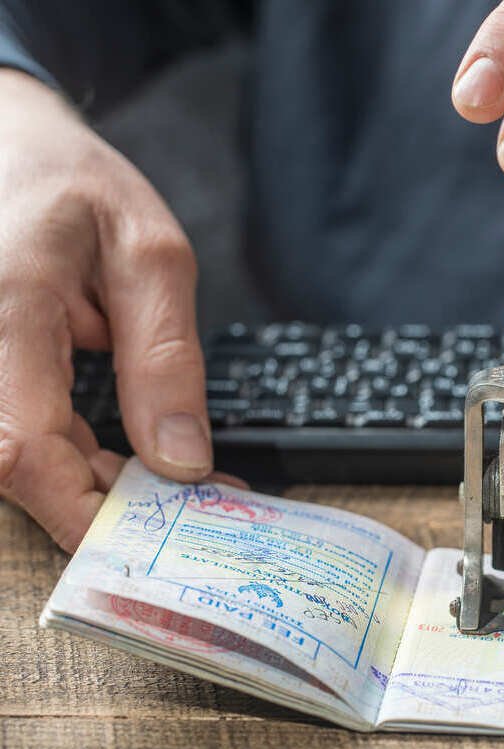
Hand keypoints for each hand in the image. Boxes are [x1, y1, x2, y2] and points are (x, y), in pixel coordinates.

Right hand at [0, 70, 230, 551]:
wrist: (12, 148)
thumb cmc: (80, 188)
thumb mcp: (152, 259)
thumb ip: (165, 358)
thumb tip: (181, 458)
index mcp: (7, 306)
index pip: (23, 445)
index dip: (81, 508)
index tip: (148, 539)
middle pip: (15, 464)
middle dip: (97, 502)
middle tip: (180, 507)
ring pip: (15, 458)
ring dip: (88, 484)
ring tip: (164, 483)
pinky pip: (18, 435)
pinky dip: (73, 459)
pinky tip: (123, 459)